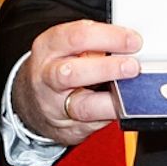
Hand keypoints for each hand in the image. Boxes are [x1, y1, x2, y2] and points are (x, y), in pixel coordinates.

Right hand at [10, 19, 142, 143]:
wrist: (33, 101)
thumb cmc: (57, 67)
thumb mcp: (65, 46)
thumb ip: (93, 43)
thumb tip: (129, 42)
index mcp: (48, 47)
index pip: (77, 37)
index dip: (109, 37)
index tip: (133, 40)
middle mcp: (48, 76)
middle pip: (73, 72)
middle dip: (107, 68)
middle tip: (132, 66)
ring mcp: (56, 106)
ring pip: (82, 105)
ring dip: (111, 99)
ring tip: (131, 92)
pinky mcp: (69, 128)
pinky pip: (94, 125)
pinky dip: (111, 116)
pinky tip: (123, 108)